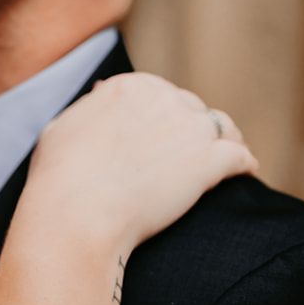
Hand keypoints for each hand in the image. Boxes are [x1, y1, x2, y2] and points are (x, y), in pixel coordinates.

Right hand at [29, 73, 256, 260]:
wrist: (76, 216)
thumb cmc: (58, 181)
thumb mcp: (60, 130)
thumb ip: (86, 110)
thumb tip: (98, 95)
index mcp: (129, 88)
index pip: (160, 94)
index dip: (165, 114)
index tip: (166, 133)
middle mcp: (164, 99)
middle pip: (192, 109)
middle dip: (193, 129)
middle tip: (193, 152)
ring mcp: (190, 128)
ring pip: (222, 127)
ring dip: (225, 140)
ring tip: (229, 156)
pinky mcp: (209, 162)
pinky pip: (239, 157)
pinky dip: (244, 164)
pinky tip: (245, 172)